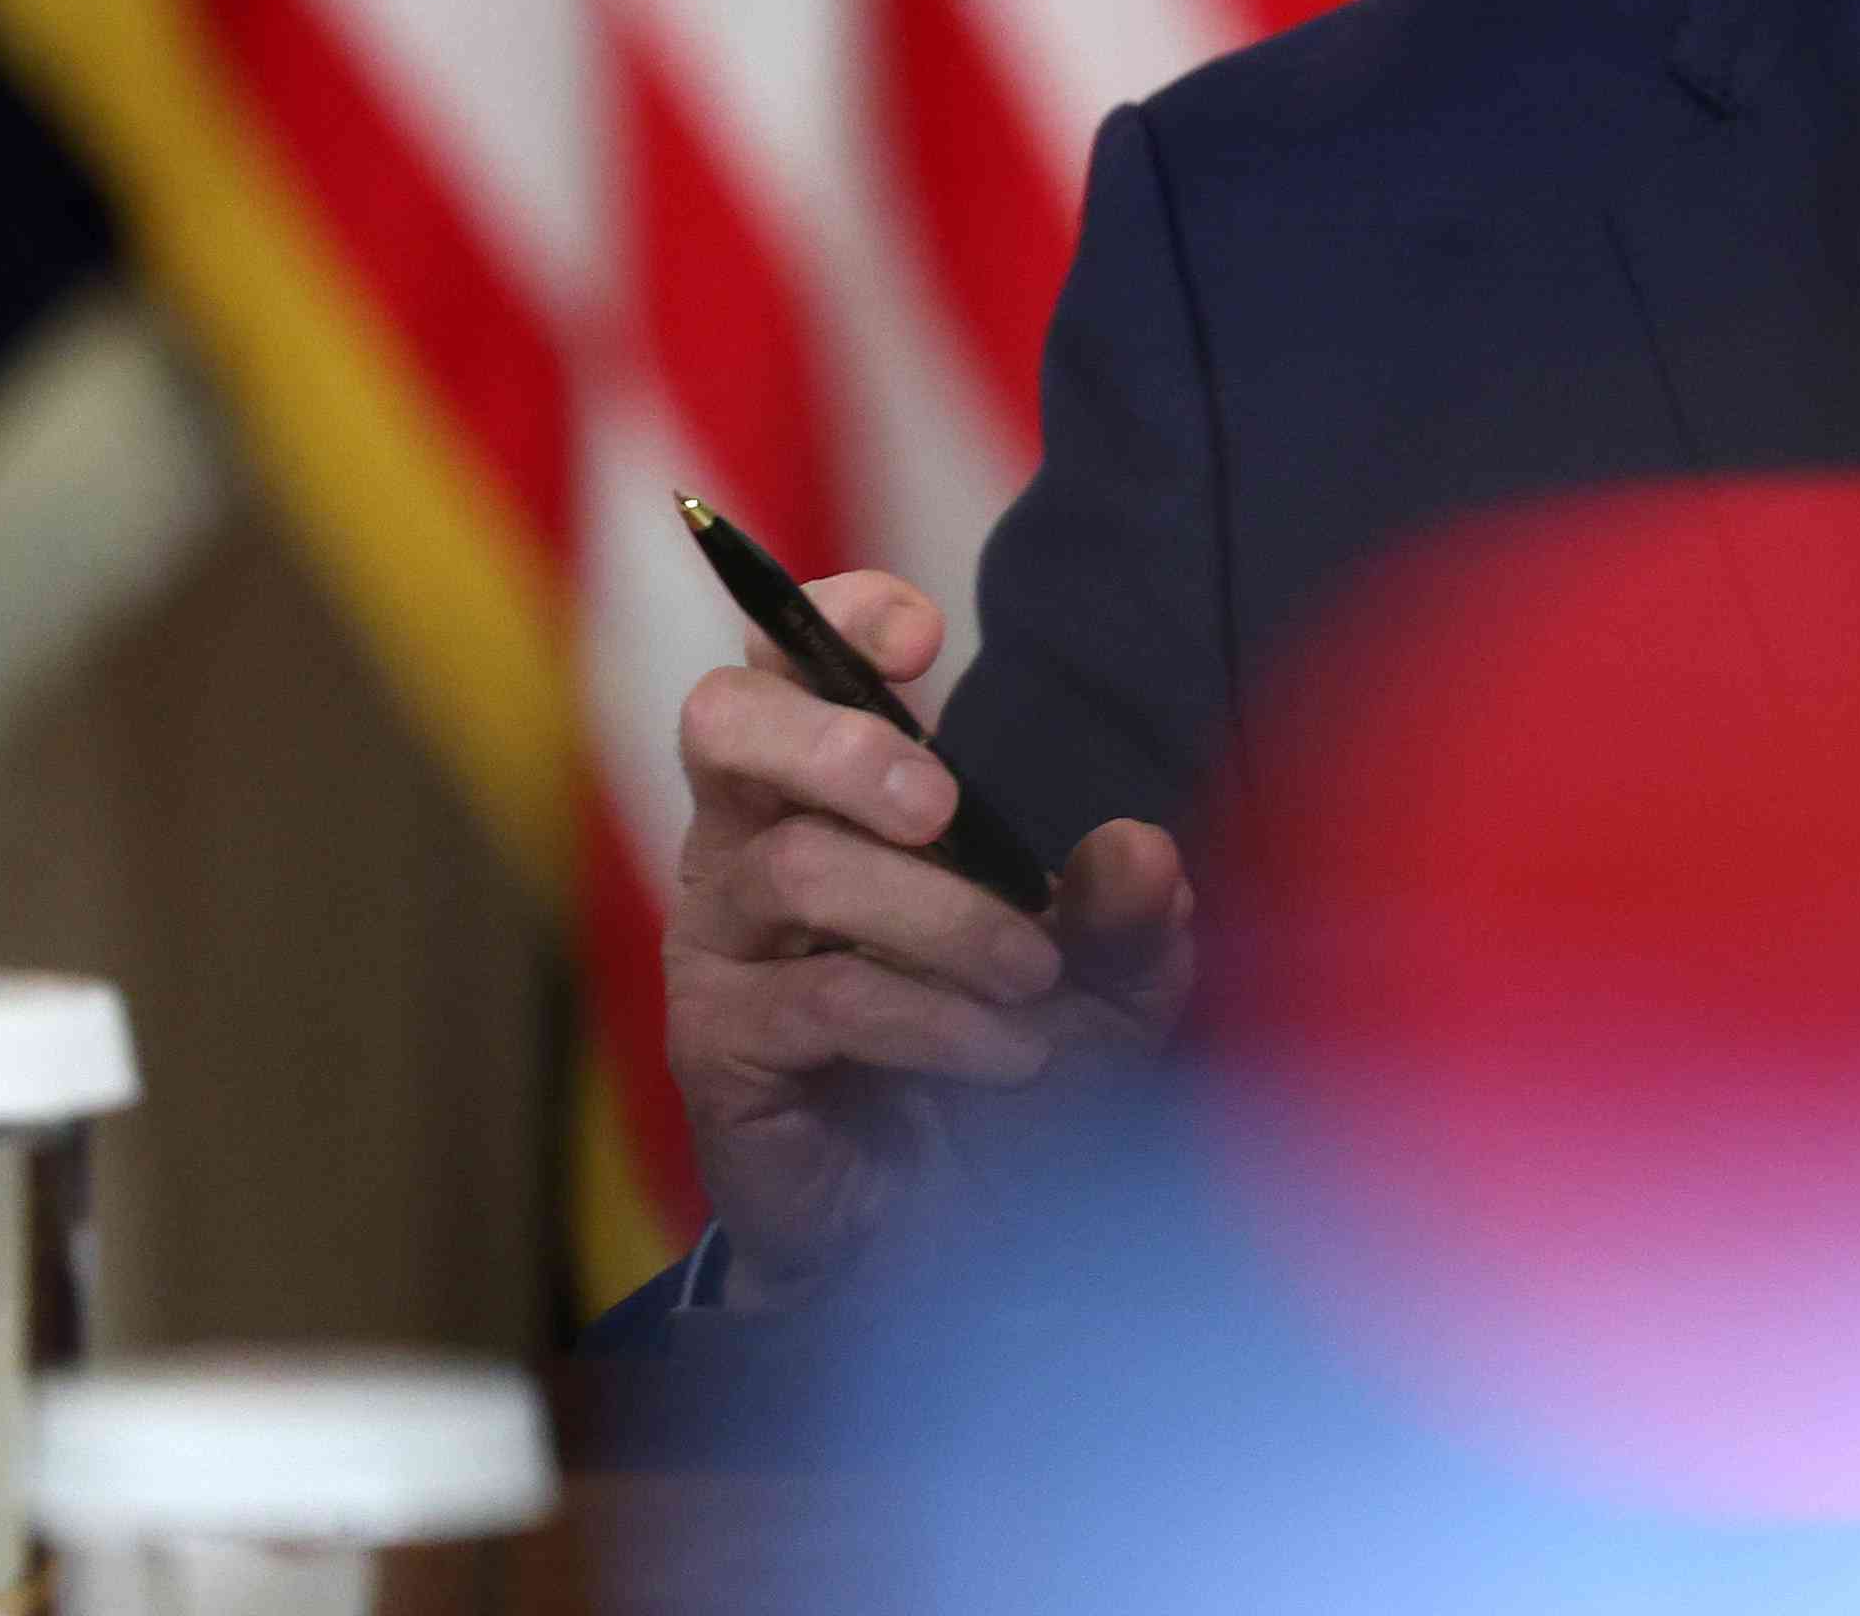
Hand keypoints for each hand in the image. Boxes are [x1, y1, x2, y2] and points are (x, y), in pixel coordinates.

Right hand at [661, 570, 1195, 1308]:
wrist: (960, 1241)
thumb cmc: (1018, 1071)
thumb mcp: (1111, 988)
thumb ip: (1129, 916)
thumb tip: (1141, 849)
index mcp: (827, 795)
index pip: (783, 661)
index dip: (832, 618)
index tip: (921, 634)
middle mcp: (750, 847)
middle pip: (725, 723)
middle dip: (839, 743)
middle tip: (945, 802)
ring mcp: (722, 947)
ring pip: (794, 868)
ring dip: (937, 915)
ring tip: (1032, 979)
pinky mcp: (719, 1047)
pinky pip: (817, 997)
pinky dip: (931, 1017)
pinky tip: (1004, 1052)